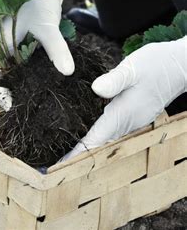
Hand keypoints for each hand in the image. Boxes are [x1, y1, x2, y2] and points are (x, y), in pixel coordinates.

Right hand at [0, 0, 74, 109]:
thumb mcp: (48, 26)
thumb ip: (56, 50)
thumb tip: (68, 72)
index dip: (1, 94)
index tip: (14, 107)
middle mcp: (3, 46)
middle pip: (4, 76)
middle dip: (14, 93)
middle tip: (28, 107)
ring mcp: (14, 45)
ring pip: (16, 70)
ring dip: (24, 84)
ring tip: (36, 100)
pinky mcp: (25, 43)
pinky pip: (26, 63)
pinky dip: (33, 73)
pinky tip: (44, 82)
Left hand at [62, 36, 186, 160]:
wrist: (182, 66)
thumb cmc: (157, 64)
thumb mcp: (133, 68)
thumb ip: (115, 79)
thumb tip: (96, 89)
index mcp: (123, 114)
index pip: (96, 140)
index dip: (78, 154)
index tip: (60, 165)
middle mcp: (128, 123)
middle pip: (99, 147)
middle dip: (78, 157)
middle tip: (55, 165)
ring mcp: (133, 122)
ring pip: (106, 142)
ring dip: (88, 150)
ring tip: (66, 156)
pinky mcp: (134, 117)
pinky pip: (112, 133)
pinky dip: (98, 139)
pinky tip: (86, 137)